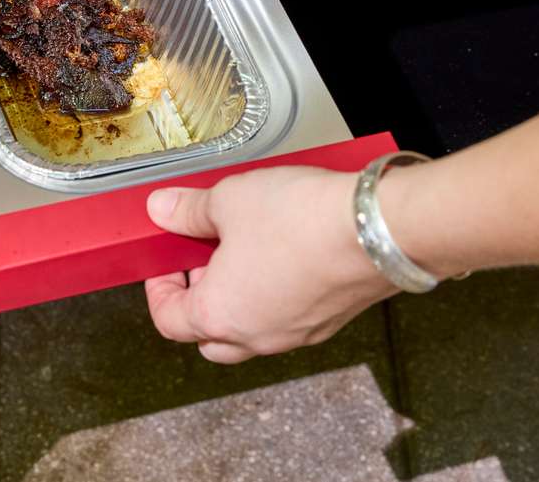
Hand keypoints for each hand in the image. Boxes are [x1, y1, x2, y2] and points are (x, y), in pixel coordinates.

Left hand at [143, 166, 398, 363]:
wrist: (378, 228)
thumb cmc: (301, 220)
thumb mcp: (229, 200)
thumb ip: (189, 209)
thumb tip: (163, 209)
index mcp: (219, 315)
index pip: (170, 321)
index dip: (159, 290)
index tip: (164, 262)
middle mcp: (257, 336)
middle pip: (210, 338)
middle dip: (200, 301)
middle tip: (202, 258)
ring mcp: (297, 333)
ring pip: (253, 331)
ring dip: (240, 299)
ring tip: (245, 249)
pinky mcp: (330, 320)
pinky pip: (290, 318)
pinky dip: (277, 296)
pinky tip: (284, 253)